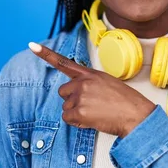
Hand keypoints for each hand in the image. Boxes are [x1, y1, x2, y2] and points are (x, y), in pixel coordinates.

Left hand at [28, 42, 155, 137]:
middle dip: (72, 100)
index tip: (32, 45)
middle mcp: (83, 82)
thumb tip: (79, 93)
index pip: (64, 62)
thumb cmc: (126, 102)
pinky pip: (67, 118)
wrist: (136, 115)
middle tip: (91, 106)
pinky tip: (91, 120)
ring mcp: (80, 96)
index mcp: (90, 74)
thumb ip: (91, 83)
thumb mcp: (108, 83)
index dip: (46, 54)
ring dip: (77, 113)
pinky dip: (77, 122)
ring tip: (96, 113)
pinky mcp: (79, 110)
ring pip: (66, 107)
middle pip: (63, 92)